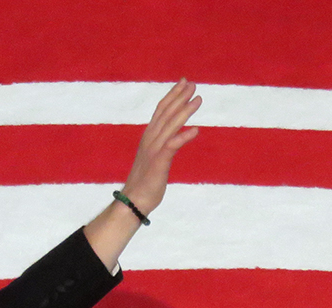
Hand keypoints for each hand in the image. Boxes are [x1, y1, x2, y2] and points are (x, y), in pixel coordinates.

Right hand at [122, 79, 201, 217]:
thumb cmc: (144, 184)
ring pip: (170, 125)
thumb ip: (160, 147)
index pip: (160, 111)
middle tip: (193, 83)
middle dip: (180, 97)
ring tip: (198, 99)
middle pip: (166, 113)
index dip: (172, 95)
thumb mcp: (153, 159)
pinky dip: (184, 137)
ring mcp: (153, 150)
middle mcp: (150, 140)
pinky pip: (173, 146)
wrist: (133, 201)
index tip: (183, 83)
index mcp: (148, 138)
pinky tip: (196, 130)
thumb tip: (169, 141)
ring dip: (185, 111)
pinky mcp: (159, 162)